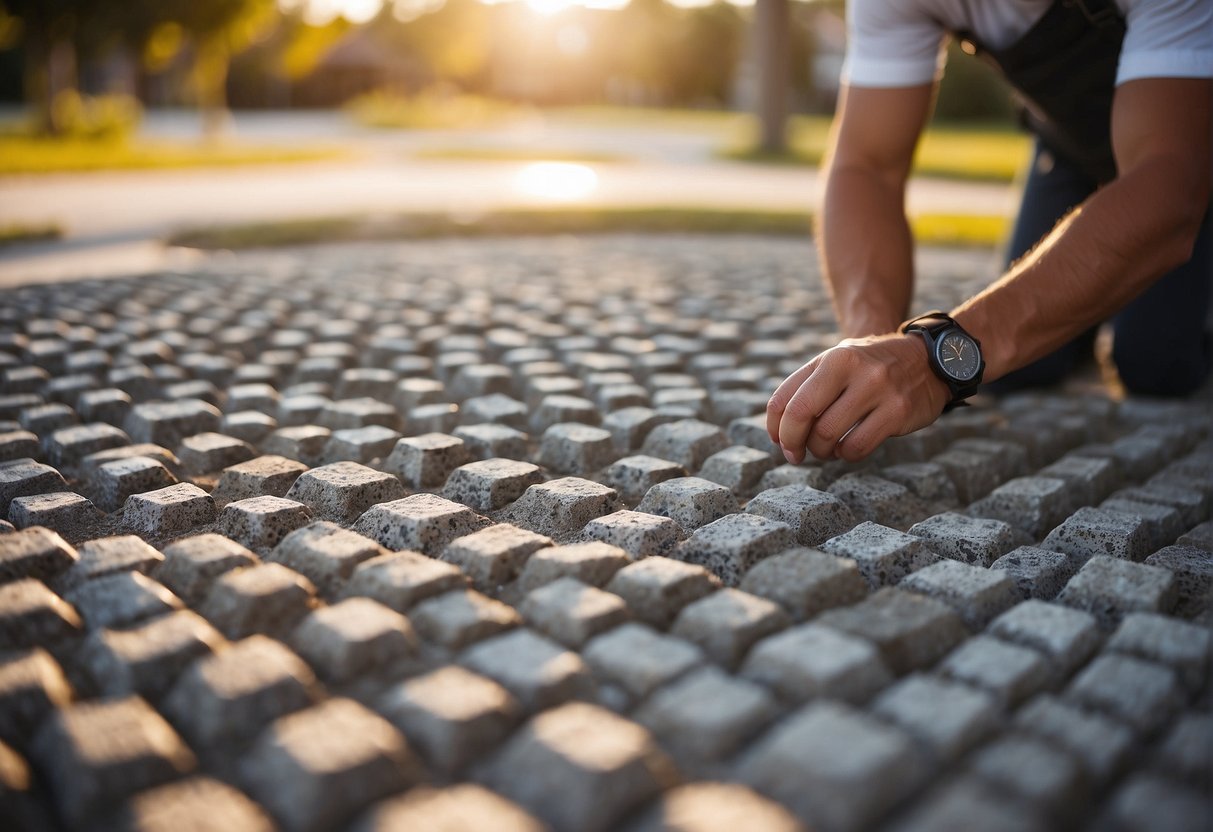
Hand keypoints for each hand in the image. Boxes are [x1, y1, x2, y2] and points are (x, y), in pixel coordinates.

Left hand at [766, 332, 950, 462]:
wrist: (929, 359)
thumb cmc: (871, 368)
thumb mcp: (838, 363)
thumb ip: (807, 388)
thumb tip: (779, 432)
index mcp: (831, 358)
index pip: (785, 398)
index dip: (775, 427)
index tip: (779, 441)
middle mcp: (852, 368)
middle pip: (801, 415)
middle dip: (792, 442)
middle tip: (795, 454)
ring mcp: (877, 389)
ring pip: (828, 435)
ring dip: (821, 451)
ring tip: (827, 449)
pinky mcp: (898, 411)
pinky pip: (857, 447)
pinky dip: (846, 454)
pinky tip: (848, 448)